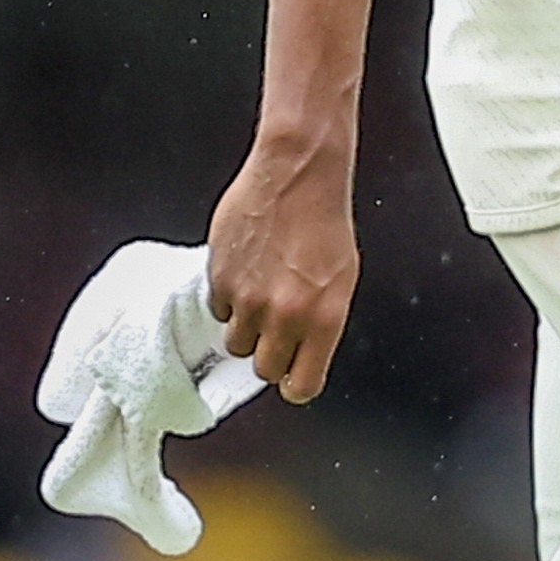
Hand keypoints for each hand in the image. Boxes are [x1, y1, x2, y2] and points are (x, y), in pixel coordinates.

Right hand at [206, 129, 356, 404]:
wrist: (296, 176)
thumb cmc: (324, 219)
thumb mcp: (342, 278)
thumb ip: (319, 320)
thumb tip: (303, 349)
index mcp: (324, 318)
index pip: (303, 384)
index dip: (295, 383)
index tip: (292, 378)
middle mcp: (285, 315)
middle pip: (264, 370)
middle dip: (269, 355)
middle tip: (274, 332)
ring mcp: (248, 299)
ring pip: (235, 343)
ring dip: (245, 328)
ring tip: (259, 297)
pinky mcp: (219, 279)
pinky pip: (218, 309)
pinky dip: (228, 298)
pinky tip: (245, 274)